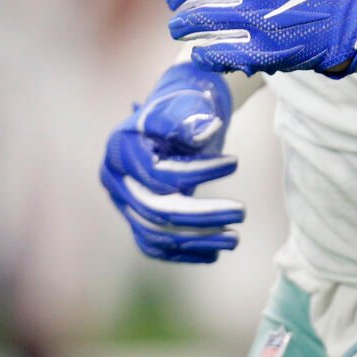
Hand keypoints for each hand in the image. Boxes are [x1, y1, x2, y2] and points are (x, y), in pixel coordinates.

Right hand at [99, 62, 243, 263]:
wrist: (172, 115)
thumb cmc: (180, 105)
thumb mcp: (185, 103)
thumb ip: (190, 117)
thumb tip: (207, 131)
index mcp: (119, 150)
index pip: (158, 173)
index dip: (198, 171)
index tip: (235, 162)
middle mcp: (115, 180)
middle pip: (155, 210)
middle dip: (200, 215)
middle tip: (241, 212)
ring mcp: (123, 202)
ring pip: (155, 234)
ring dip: (197, 240)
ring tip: (235, 238)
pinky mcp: (135, 217)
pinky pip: (155, 245)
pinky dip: (184, 252)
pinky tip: (214, 253)